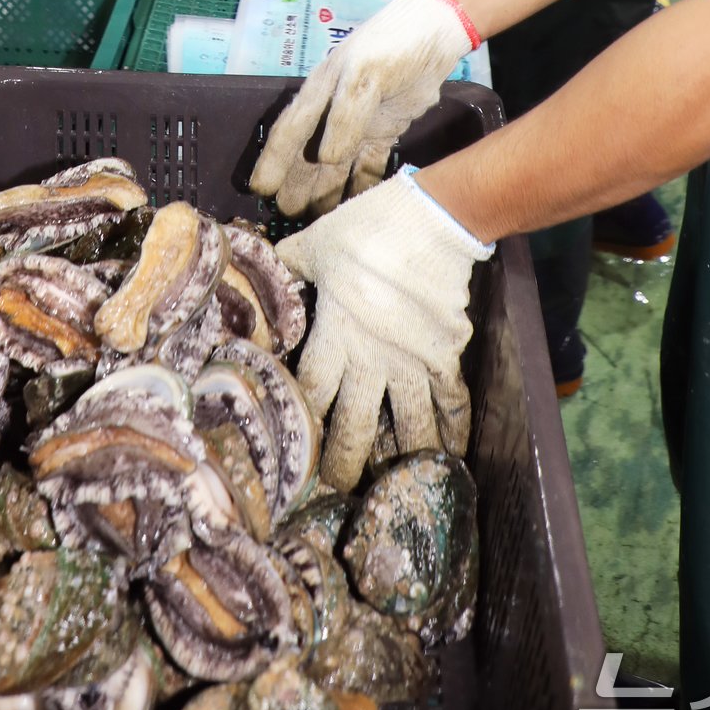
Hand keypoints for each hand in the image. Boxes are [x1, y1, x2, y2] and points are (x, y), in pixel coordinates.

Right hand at [249, 0, 478, 213]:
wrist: (432, 33)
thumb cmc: (390, 47)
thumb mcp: (364, 76)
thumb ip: (346, 116)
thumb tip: (327, 159)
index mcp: (319, 93)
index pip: (289, 133)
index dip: (273, 162)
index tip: (260, 190)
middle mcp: (332, 112)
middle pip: (308, 155)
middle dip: (296, 185)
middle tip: (287, 216)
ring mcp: (358, 123)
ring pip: (336, 165)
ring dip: (326, 190)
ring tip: (319, 220)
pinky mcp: (384, 130)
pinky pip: (368, 164)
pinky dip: (362, 184)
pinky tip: (357, 206)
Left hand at [277, 170, 491, 490]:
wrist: (435, 219)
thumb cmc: (369, 228)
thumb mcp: (315, 243)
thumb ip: (288, 266)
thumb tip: (257, 271)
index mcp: (336, 333)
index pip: (312, 391)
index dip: (301, 421)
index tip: (290, 447)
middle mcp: (373, 358)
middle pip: (355, 425)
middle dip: (344, 462)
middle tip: (335, 490)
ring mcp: (413, 362)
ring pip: (408, 427)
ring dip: (402, 459)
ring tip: (394, 486)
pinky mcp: (446, 355)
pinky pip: (450, 401)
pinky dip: (452, 430)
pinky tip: (451, 456)